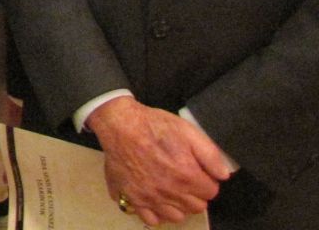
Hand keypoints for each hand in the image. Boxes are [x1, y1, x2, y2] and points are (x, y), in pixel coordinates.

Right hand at [88, 95, 229, 226]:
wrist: (119, 123)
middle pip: (196, 207)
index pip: (211, 192)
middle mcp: (170, 192)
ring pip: (176, 216)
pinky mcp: (133, 198)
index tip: (198, 171)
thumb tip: (224, 175)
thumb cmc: (154, 125)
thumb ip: (210, 154)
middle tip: (185, 178)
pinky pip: (151, 219)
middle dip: (195, 194)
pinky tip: (155, 199)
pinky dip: (156, 213)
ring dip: (178, 205)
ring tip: (172, 189)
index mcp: (186, 175)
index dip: (207, 180)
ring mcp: (150, 197)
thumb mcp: (187, 130)